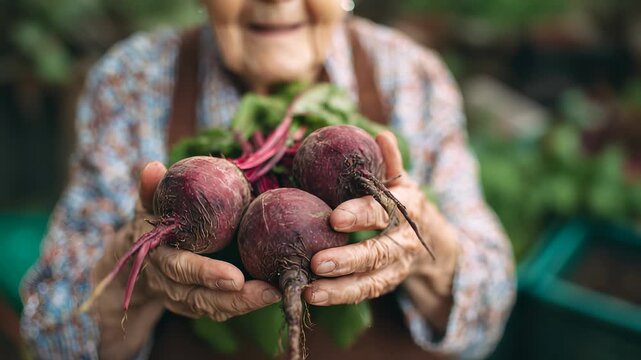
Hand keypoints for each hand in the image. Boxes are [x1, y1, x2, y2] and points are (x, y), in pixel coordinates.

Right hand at [94, 162, 280, 358]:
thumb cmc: (154, 222)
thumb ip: (151, 189)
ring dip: (245, 304)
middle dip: (234, 298)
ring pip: (212, 307)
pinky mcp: (196, 304)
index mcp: (158, 256)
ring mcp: (181, 297)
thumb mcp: (148, 204)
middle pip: (200, 296)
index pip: (181, 268)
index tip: (235, 278)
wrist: (138, 258)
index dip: (206, 274)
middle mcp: (168, 282)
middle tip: (268, 291)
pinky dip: (242, 306)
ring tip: (275, 294)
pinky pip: (218, 309)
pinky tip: (269, 297)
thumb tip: (152, 167)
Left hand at [302, 132, 458, 328]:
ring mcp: (397, 267)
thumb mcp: (402, 182)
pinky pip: (364, 293)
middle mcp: (404, 241)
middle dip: (348, 259)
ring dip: (339, 289)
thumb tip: (380, 135)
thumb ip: (390, 162)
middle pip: (377, 253)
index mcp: (406, 209)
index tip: (335, 218)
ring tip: (310, 291)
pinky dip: (340, 297)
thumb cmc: (404, 204)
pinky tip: (313, 296)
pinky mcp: (386, 284)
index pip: (382, 212)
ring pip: (370, 282)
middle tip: (317, 263)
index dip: (361, 215)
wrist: (433, 243)